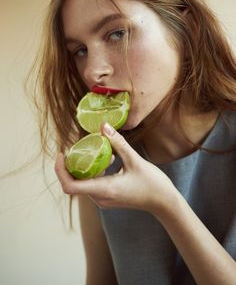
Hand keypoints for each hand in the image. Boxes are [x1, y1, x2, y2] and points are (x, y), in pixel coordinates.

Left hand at [55, 123, 176, 213]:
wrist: (164, 203)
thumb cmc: (153, 184)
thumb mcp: (135, 160)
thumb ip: (118, 143)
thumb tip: (103, 126)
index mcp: (105, 190)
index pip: (70, 186)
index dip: (60, 170)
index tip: (62, 153)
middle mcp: (100, 198)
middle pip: (74, 183)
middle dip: (72, 164)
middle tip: (78, 146)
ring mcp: (104, 200)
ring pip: (83, 183)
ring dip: (85, 166)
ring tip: (96, 150)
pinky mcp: (108, 198)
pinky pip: (93, 184)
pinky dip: (95, 170)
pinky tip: (110, 159)